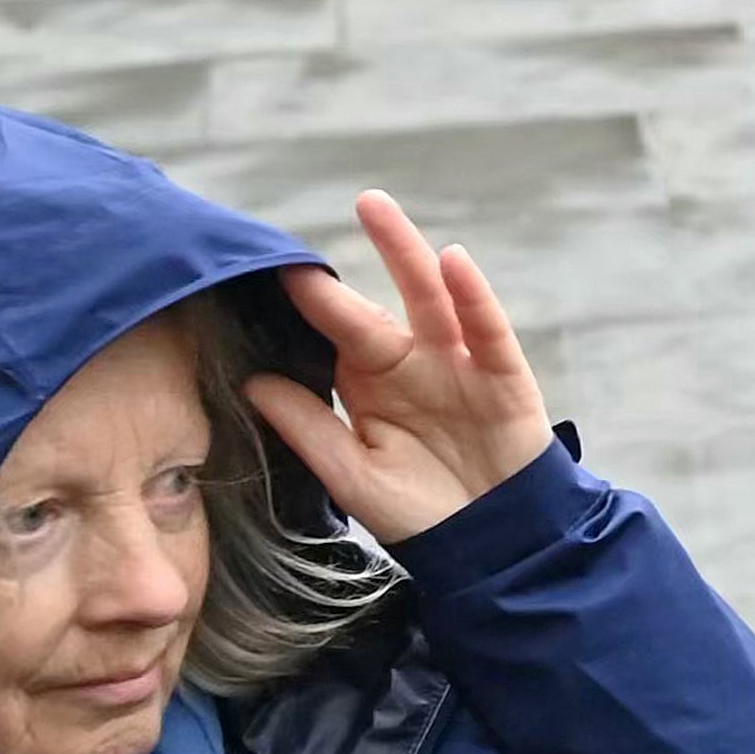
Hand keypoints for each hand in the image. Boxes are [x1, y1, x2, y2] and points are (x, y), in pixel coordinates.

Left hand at [246, 193, 552, 547]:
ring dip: (404, 251)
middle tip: (302, 238)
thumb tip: (253, 383)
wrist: (495, 544)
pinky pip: (486, 327)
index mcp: (371, 385)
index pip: (332, 334)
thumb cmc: (421, 513)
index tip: (265, 271)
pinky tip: (452, 261)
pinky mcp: (501, 373)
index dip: (304, 305)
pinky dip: (472, 294)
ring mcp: (458, 363)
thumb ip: (309, 429)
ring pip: (429, 298)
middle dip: (343, 272)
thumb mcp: (353, 476)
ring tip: (374, 209)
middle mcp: (411, 364)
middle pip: (373, 305)